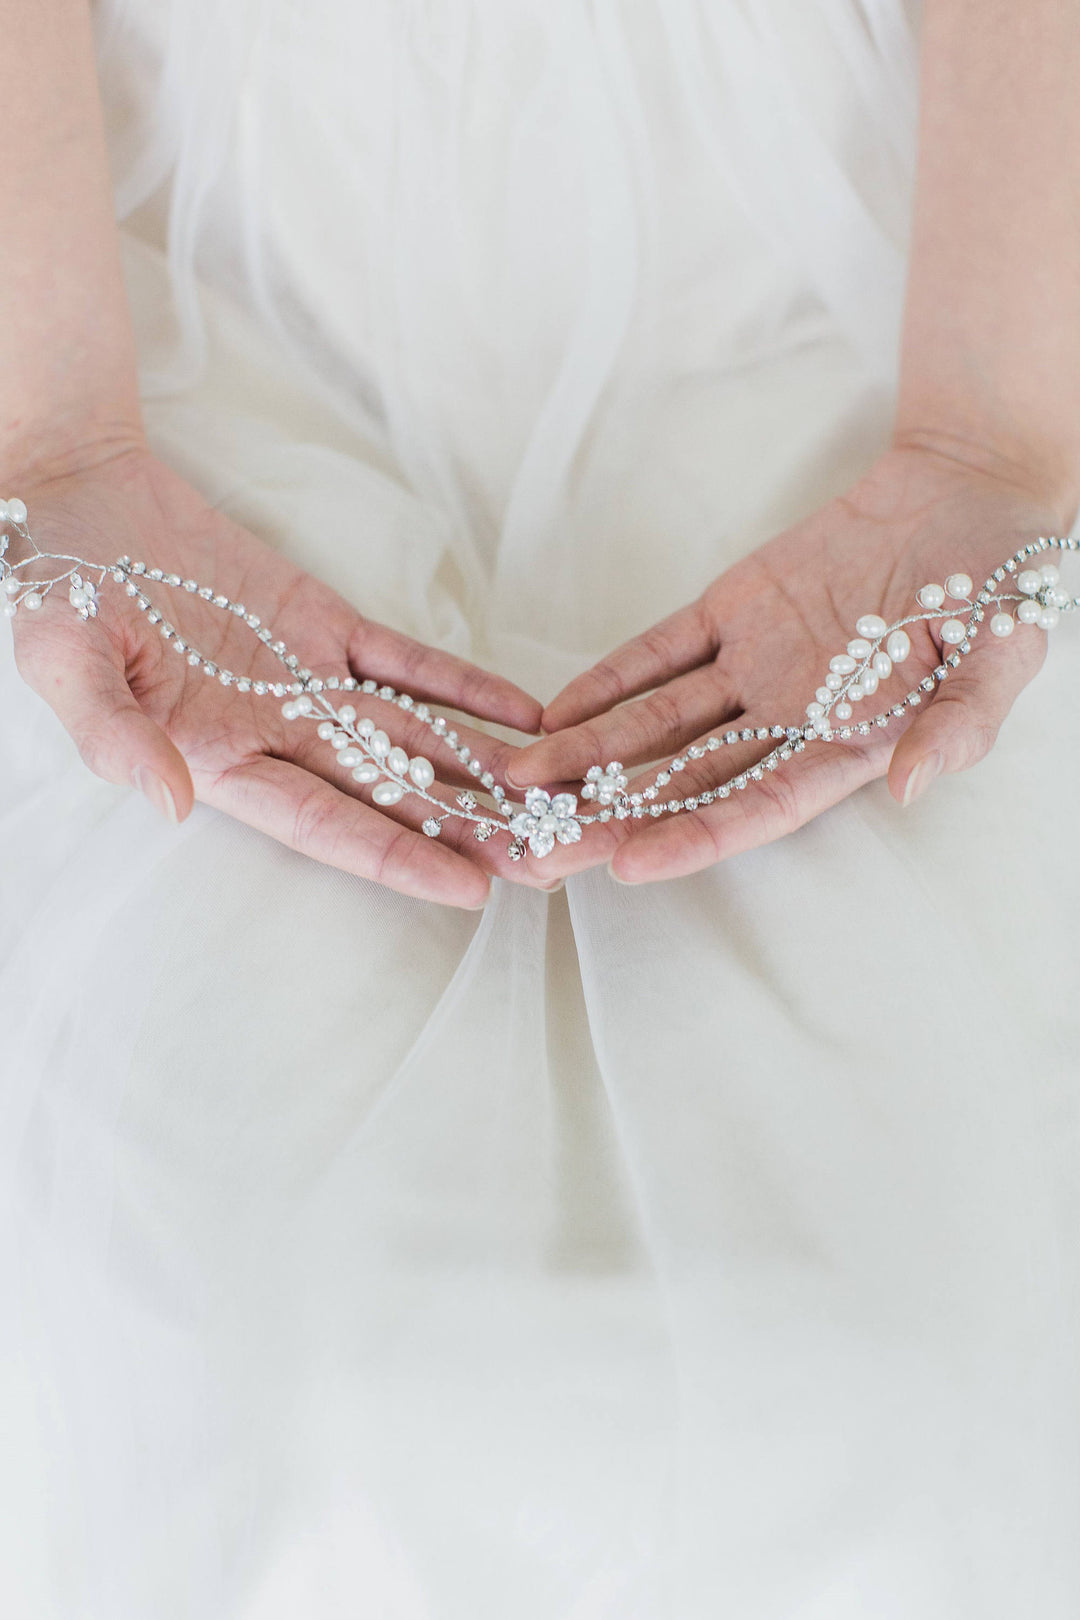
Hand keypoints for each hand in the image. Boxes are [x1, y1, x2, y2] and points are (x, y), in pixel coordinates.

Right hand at [8, 445, 546, 908]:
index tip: (470, 892)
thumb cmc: (56, 593)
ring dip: (486, 769)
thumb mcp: (65, 666)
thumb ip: (115, 738)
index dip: (397, 856)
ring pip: (414, 737)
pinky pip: (408, 662)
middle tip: (552, 861)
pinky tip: (525, 714)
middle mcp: (278, 735)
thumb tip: (172, 805)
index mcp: (219, 761)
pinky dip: (465, 686)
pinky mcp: (326, 624)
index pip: (327, 823)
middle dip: (471, 830)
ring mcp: (310, 680)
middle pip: (392, 794)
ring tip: (560, 801)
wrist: (80, 502)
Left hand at [509, 446, 1069, 882]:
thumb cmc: (1002, 584)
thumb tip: (915, 786)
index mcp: (849, 747)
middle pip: (686, 781)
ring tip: (518, 784)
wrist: (969, 493)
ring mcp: (754, 668)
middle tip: (535, 849)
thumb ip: (960, 722)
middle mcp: (788, 721)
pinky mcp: (732, 613)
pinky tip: (553, 713)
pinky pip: (660, 653)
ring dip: (589, 754)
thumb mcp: (1001, 655)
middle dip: (610, 817)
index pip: (760, 804)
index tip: (627, 863)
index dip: (695, 834)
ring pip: (659, 725)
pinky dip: (608, 680)